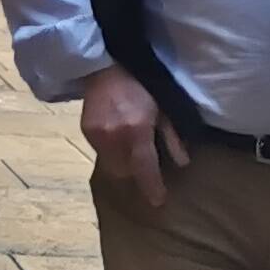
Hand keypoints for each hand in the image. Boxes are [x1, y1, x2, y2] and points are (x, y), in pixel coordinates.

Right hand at [80, 68, 187, 207]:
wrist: (103, 68)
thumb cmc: (139, 85)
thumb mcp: (162, 107)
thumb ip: (171, 136)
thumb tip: (182, 163)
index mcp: (137, 130)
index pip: (145, 168)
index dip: (152, 187)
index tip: (158, 201)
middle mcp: (115, 137)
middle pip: (126, 173)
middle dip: (136, 177)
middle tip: (147, 175)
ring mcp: (98, 135)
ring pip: (111, 166)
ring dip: (123, 167)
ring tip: (132, 160)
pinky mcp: (86, 132)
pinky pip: (101, 154)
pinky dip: (111, 154)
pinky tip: (118, 144)